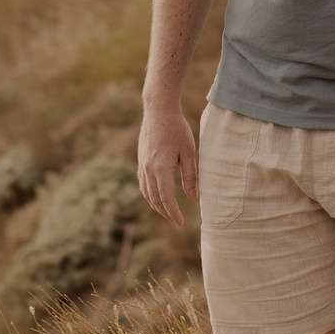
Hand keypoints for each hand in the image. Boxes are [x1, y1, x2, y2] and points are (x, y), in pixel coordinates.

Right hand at [137, 101, 198, 227]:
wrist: (159, 110)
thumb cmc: (177, 129)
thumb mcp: (189, 151)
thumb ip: (190, 175)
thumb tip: (193, 197)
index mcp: (161, 168)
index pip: (166, 198)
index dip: (173, 212)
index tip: (181, 223)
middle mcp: (148, 168)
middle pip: (155, 198)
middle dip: (165, 212)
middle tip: (177, 221)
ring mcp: (142, 164)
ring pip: (147, 192)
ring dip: (156, 205)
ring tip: (168, 212)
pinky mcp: (141, 160)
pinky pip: (143, 183)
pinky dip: (149, 194)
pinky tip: (156, 197)